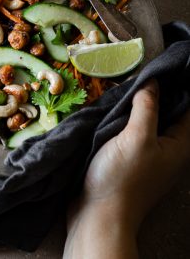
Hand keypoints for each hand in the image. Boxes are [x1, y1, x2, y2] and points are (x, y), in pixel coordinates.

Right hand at [64, 80, 189, 257]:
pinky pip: (130, 132)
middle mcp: (166, 149)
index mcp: (178, 145)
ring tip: (121, 85)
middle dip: (154, 93)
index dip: (177, 86)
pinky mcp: (127, 159)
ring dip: (136, 105)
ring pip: (147, 122)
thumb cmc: (122, 177)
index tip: (161, 66)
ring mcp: (147, 155)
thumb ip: (147, 107)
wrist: (98, 214)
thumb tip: (153, 81)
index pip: (186, 108)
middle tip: (137, 73)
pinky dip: (124, 118)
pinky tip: (110, 108)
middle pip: (166, 113)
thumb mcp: (136, 137)